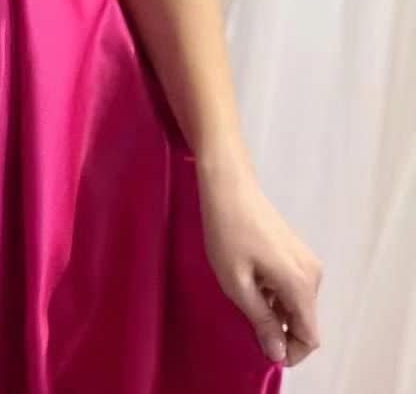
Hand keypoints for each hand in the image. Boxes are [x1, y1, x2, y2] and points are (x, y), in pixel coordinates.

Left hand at [197, 158, 322, 367]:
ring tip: (244, 294)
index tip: (261, 347)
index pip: (310, 337)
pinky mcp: (298, 252)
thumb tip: (277, 353)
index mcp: (301, 283)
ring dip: (275, 311)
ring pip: (298, 305)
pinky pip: (293, 287)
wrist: (229, 186)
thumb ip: (260, 319)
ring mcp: (307, 261)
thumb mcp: (236, 282)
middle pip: (305, 322)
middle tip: (245, 320)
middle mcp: (313, 274)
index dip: (289, 351)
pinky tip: (251, 280)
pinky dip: (275, 294)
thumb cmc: (227, 230)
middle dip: (280, 331)